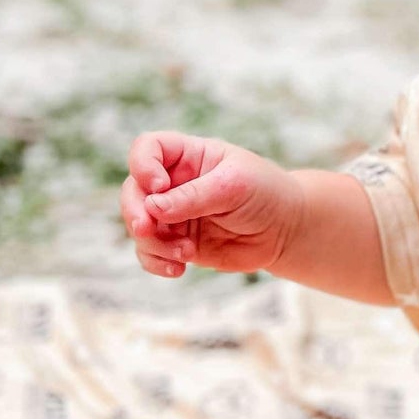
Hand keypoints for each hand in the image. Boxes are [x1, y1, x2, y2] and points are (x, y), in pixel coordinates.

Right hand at [119, 133, 300, 278]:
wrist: (285, 229)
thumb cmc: (265, 193)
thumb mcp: (233, 186)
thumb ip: (193, 196)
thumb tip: (152, 207)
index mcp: (189, 156)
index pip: (148, 148)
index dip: (143, 165)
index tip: (158, 186)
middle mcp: (174, 183)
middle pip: (133, 190)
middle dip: (134, 211)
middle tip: (148, 229)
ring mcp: (173, 215)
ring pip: (139, 226)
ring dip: (153, 243)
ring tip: (185, 253)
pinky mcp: (177, 243)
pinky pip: (150, 253)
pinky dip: (156, 262)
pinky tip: (179, 269)